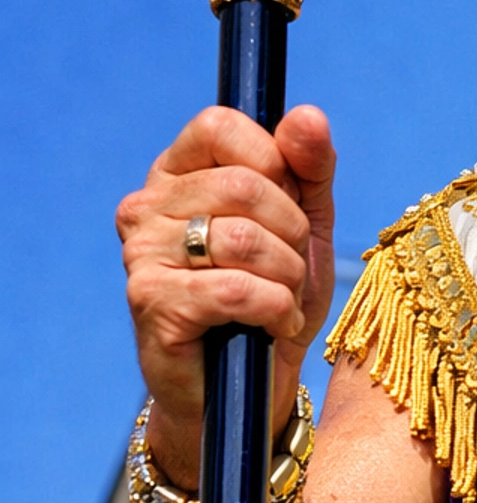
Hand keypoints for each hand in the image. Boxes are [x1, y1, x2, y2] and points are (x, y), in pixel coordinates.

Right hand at [116, 105, 336, 486]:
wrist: (250, 387)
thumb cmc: (274, 299)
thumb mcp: (306, 227)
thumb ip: (309, 168)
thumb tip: (307, 115)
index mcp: (178, 174)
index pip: (219, 125)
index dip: (272, 160)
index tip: (289, 204)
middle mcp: (147, 206)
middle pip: (245, 186)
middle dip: (292, 233)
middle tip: (290, 269)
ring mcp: (142, 254)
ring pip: (244, 238)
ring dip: (287, 276)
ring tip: (282, 300)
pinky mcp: (151, 302)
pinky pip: (236, 288)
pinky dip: (274, 308)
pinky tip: (270, 325)